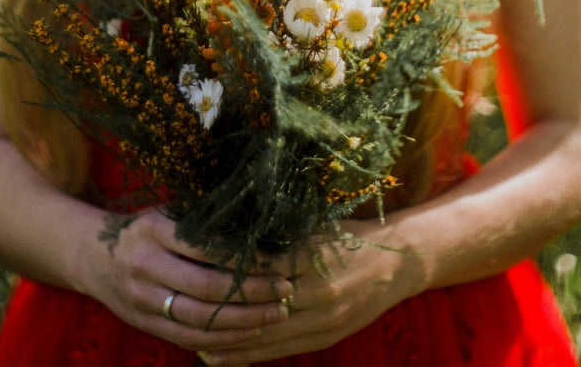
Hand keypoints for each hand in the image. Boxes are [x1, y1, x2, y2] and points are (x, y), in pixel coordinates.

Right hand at [83, 206, 294, 353]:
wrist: (95, 256)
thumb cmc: (146, 229)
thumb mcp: (168, 213)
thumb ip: (203, 222)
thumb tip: (261, 228)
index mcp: (153, 229)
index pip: (206, 247)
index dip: (245, 258)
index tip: (278, 260)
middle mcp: (145, 264)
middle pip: (206, 287)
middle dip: (252, 293)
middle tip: (286, 290)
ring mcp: (142, 299)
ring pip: (199, 319)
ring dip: (244, 321)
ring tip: (278, 314)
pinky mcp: (145, 324)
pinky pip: (188, 338)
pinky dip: (222, 340)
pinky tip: (251, 334)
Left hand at [190, 217, 421, 364]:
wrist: (397, 263)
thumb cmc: (351, 235)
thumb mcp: (317, 225)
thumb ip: (282, 232)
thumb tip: (232, 229)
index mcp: (314, 256)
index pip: (262, 264)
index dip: (228, 266)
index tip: (195, 263)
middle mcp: (319, 292)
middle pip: (259, 305)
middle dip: (220, 309)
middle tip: (183, 306)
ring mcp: (323, 320)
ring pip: (266, 334)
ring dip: (229, 339)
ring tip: (193, 337)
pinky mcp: (324, 338)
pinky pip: (280, 351)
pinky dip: (248, 353)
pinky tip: (221, 354)